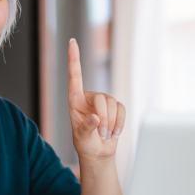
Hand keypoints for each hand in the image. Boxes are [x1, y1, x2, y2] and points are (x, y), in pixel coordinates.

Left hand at [68, 38, 125, 161]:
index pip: (74, 76)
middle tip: (101, 133)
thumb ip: (86, 127)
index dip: (74, 59)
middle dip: (104, 117)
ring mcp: (103, 102)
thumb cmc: (85, 144)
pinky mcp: (115, 108)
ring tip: (105, 135)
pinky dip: (119, 123)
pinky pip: (122, 110)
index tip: (72, 41)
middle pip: (101, 98)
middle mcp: (89, 98)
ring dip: (111, 123)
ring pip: (112, 104)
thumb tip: (95, 118)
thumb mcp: (81, 138)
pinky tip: (114, 132)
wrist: (98, 153)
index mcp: (74, 101)